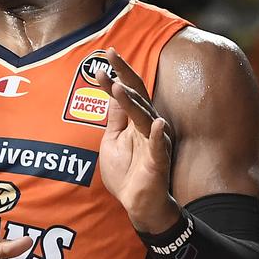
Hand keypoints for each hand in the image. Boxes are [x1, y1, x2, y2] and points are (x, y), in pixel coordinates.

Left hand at [96, 48, 180, 232]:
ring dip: (132, 101)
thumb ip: (114, 119)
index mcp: (135, 121)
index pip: (127, 92)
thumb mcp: (112, 141)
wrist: (138, 204)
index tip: (101, 61)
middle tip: (110, 55)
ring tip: (119, 86)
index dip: (115, 76)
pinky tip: (156, 122)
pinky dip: (157, 134)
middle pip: (137, 95)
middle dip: (124, 75)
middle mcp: (147, 126)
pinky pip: (158, 146)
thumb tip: (111, 93)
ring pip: (143, 116)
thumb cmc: (127, 172)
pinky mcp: (158, 161)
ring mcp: (154, 142)